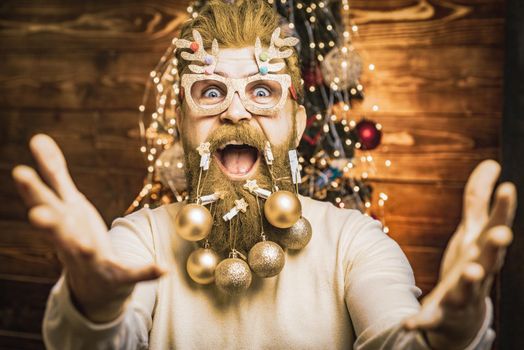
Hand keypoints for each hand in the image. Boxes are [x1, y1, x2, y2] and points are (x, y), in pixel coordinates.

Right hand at [12, 134, 164, 322]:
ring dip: (85, 250)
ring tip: (87, 248)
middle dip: (47, 223)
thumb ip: (55, 172)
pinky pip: (131, 274)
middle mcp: (71, 242)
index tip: (20, 172)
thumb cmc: (76, 236)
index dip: (32, 188)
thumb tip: (37, 136)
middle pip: (58, 231)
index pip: (45, 202)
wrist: (93, 287)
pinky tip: (163, 268)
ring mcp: (93, 262)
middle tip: (37, 215)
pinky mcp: (117, 276)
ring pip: (86, 255)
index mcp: (62, 221)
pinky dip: (146, 271)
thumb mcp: (69, 203)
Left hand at [404, 160, 516, 348]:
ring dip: (471, 281)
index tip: (509, 187)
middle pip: (490, 258)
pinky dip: (422, 320)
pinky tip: (409, 322)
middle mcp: (478, 271)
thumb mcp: (473, 230)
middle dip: (496, 246)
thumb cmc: (471, 264)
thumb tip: (492, 162)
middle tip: (502, 234)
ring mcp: (462, 296)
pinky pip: (431, 318)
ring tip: (471, 270)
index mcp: (483, 250)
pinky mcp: (441, 315)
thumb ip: (479, 198)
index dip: (503, 209)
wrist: (462, 314)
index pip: (496, 226)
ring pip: (468, 290)